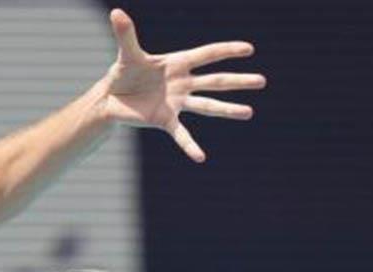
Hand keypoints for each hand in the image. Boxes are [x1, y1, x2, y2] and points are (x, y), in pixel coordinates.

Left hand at [100, 9, 265, 162]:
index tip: (249, 49)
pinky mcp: (165, 120)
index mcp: (177, 64)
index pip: (206, 55)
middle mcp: (182, 83)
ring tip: (249, 112)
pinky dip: (190, 146)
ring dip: (227, 110)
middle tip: (262, 81)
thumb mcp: (126, 55)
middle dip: (237, 81)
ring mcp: (177, 103)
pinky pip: (181, 134)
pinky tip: (200, 157)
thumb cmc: (122, 74)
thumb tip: (116, 12)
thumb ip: (125, 35)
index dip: (226, 51)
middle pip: (215, 81)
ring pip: (206, 106)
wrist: (110, 99)